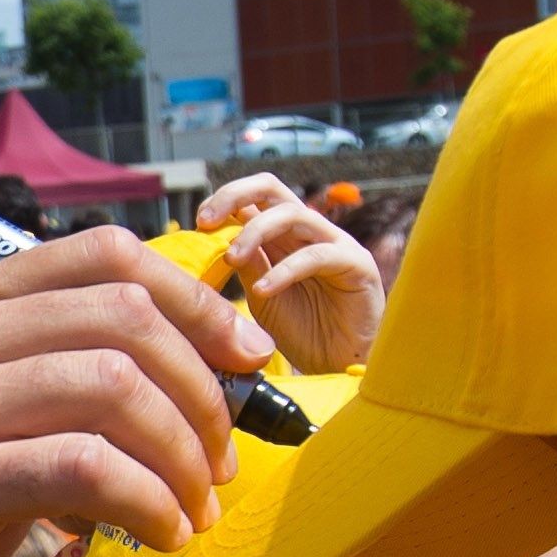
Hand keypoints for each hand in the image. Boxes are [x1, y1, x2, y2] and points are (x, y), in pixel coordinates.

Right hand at [0, 227, 279, 556]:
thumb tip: (198, 365)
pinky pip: (83, 466)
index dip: (198, 302)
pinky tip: (160, 537)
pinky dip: (147, 501)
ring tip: (194, 510)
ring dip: (182, 454)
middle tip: (223, 462)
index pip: (106, 255)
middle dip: (204, 390)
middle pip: (124, 315)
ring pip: (113, 385)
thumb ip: (61, 383)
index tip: (250, 361)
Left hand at [198, 176, 381, 373]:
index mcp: (285, 235)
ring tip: (232, 260)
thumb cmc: (304, 333)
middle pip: (272, 188)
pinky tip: (262, 290)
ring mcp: (336, 244)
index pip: (255, 197)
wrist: (340, 367)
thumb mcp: (263, 296)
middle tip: (206, 222)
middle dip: (235, 195)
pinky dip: (284, 271)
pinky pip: (317, 255)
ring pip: (293, 215)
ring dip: (255, 232)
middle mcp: (310, 231)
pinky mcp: (357, 264)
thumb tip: (217, 237)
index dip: (225, 200)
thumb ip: (247, 265)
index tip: (199, 222)